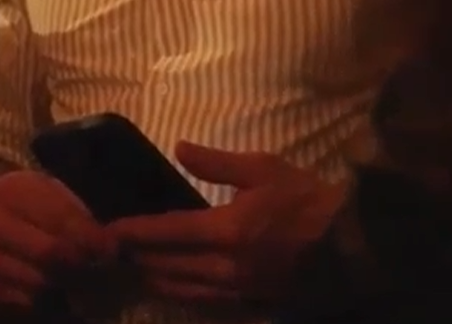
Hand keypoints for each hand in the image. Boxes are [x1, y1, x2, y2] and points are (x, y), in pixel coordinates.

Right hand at [0, 168, 117, 307]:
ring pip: (35, 278)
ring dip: (65, 279)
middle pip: (45, 251)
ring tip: (83, 272)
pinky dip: (46, 294)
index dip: (89, 235)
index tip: (111, 247)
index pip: (58, 218)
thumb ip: (76, 215)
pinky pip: (22, 297)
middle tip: (99, 263)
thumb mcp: (54, 191)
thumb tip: (105, 244)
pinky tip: (58, 282)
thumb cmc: (30, 195)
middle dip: (78, 259)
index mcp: (11, 191)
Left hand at [107, 142, 343, 305]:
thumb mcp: (263, 168)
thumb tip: (178, 149)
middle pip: (164, 266)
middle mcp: (221, 267)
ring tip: (134, 268)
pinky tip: (171, 286)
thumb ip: (216, 163)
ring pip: (178, 290)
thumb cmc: (304, 198)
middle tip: (112, 249)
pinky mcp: (244, 303)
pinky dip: (177, 293)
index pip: (166, 232)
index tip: (107, 230)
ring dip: (152, 278)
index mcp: (225, 230)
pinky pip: (199, 303)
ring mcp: (232, 291)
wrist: (344, 241)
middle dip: (135, 257)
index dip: (133, 232)